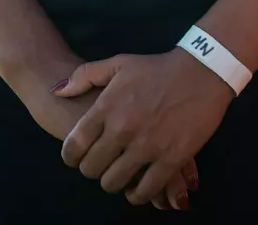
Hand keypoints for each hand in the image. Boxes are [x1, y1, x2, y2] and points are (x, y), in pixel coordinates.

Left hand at [53, 48, 232, 206]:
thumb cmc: (157, 67)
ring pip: (114, 183)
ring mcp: (146, 147)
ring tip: (118, 174)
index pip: (75, 145)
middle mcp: (122, 129)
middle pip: (91, 169)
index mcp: (107, 106)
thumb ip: (85, 76)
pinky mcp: (170, 160)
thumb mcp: (119, 63)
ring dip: (113, 182)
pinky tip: (137, 187)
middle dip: (91, 169)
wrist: (200, 71)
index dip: (70, 156)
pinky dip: (137, 194)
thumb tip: (57, 90)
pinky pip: (145, 190)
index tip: (76, 157)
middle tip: (100, 164)